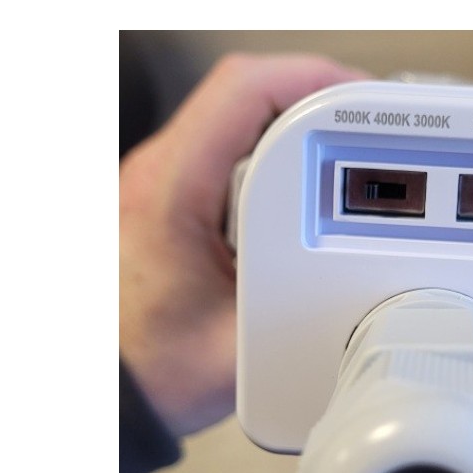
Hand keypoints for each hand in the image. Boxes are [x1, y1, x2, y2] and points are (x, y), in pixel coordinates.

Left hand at [120, 52, 366, 435]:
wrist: (97, 393)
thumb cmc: (140, 372)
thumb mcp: (237, 353)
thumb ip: (306, 325)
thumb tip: (374, 304)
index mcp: (169, 192)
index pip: (244, 92)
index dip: (315, 79)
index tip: (366, 100)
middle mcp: (157, 174)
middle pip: (248, 92)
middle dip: (320, 98)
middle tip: (376, 124)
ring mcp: (160, 183)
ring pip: (238, 116)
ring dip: (297, 122)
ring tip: (352, 148)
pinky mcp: (170, 201)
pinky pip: (229, 150)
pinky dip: (276, 152)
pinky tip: (308, 183)